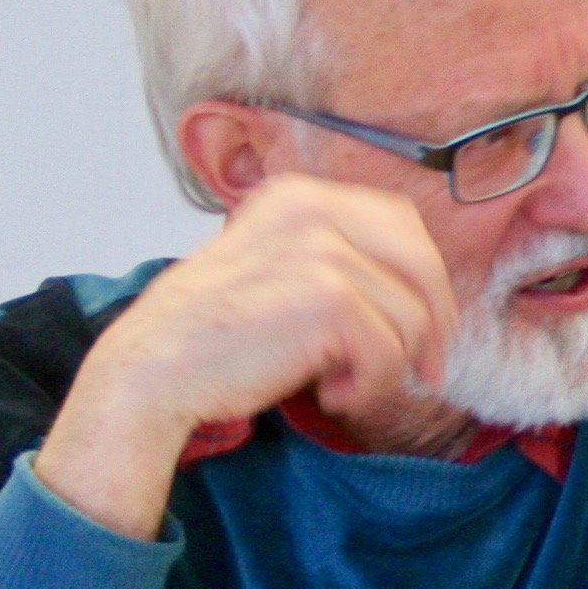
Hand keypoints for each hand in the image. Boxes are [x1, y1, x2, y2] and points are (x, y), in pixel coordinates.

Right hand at [33, 175, 457, 536]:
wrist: (155, 368)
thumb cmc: (213, 333)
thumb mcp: (275, 267)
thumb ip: (335, 260)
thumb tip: (419, 292)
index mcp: (300, 195)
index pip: (403, 223)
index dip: (424, 278)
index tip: (427, 326)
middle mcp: (314, 209)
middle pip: (422, 263)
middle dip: (432, 323)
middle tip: (422, 370)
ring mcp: (322, 249)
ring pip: (410, 316)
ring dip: (386, 365)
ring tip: (340, 384)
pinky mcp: (328, 297)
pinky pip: (389, 350)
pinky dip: (369, 385)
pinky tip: (330, 393)